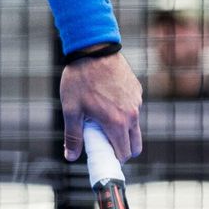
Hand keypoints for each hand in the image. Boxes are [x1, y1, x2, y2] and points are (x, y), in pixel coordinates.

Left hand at [61, 50, 142, 164]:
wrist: (93, 50)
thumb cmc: (80, 80)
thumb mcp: (71, 109)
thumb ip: (73, 136)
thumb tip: (71, 157)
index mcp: (116, 123)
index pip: (124, 153)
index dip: (114, 158)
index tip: (102, 155)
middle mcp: (131, 115)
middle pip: (135, 145)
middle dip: (123, 149)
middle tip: (104, 141)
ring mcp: (137, 102)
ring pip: (135, 127)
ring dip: (123, 130)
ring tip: (102, 118)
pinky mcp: (137, 91)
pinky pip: (134, 110)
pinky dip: (124, 113)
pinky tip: (108, 101)